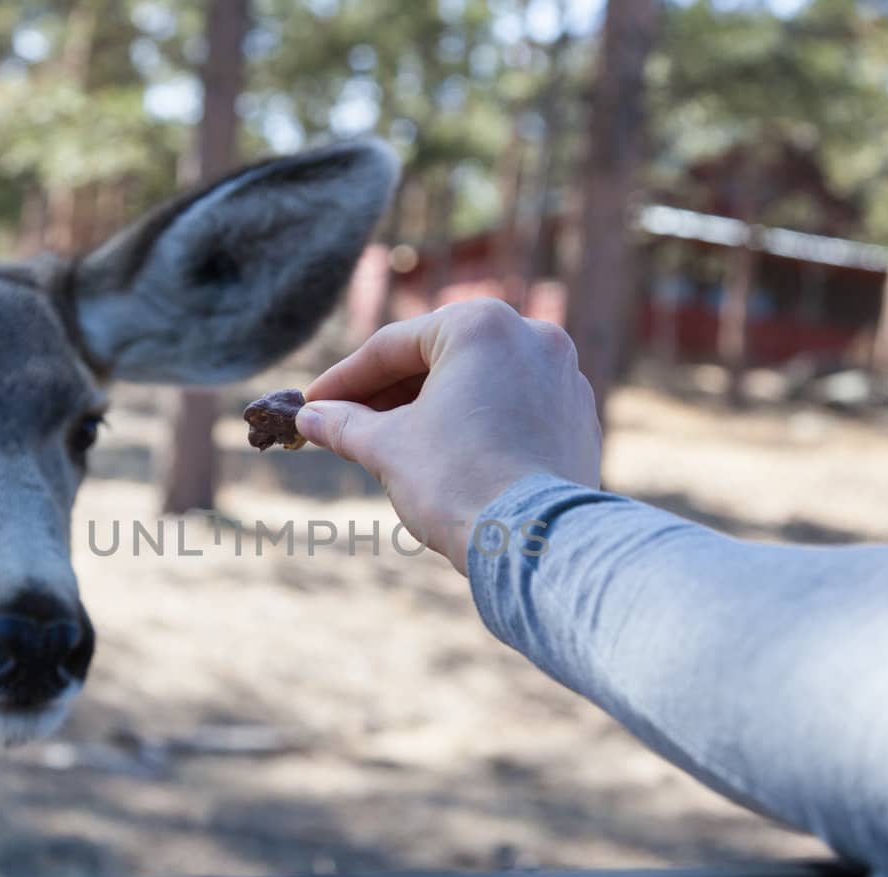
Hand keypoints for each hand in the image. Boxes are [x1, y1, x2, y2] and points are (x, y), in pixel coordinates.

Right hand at [296, 298, 601, 573]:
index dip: (343, 380)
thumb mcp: (386, 447)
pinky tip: (447, 457)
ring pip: (479, 384)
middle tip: (344, 424)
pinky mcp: (578, 418)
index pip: (393, 346)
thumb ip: (343, 423)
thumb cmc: (457, 483)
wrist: (535, 542)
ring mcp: (563, 376)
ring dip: (431, 409)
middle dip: (387, 395)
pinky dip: (477, 425)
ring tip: (391, 444)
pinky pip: (513, 410)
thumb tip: (309, 417)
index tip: (312, 404)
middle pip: (439, 359)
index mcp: (480, 324)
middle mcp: (531, 335)